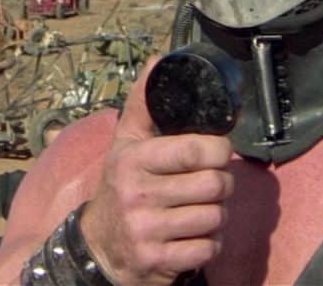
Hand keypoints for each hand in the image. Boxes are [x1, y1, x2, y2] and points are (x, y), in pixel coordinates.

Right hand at [79, 59, 233, 284]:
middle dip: (222, 184)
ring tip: (200, 208)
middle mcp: (137, 195)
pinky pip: (208, 248)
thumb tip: (157, 60)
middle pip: (214, 185)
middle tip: (212, 183)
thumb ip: (143, 104)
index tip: (217, 151)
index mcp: (133, 160)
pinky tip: (192, 235)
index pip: (195, 150)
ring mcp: (147, 231)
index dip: (219, 149)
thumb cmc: (121, 186)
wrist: (100, 247)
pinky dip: (208, 243)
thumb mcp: (125, 144)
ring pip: (215, 217)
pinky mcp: (158, 261)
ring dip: (216, 214)